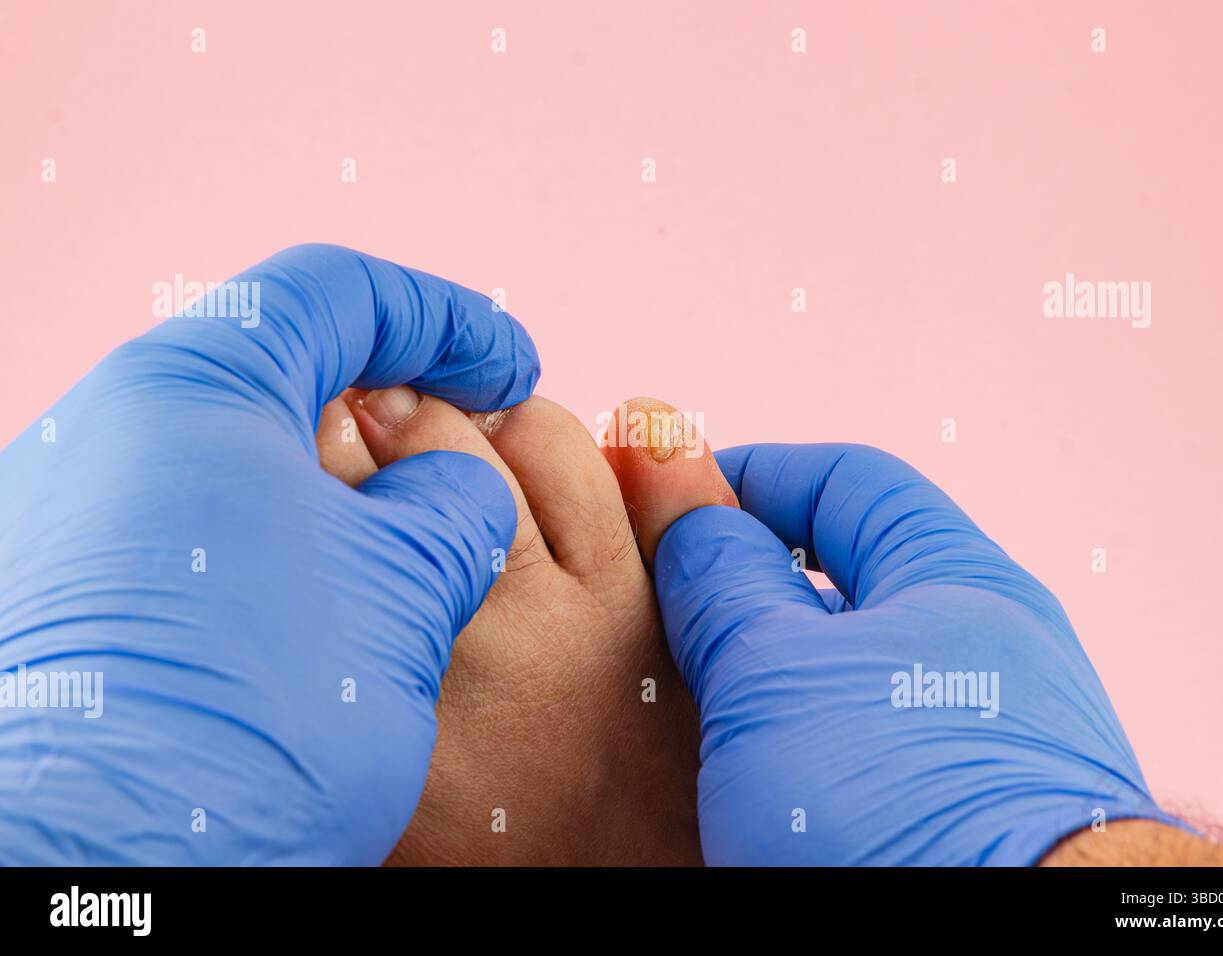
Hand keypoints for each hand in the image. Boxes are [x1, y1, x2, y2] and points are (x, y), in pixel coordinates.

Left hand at [0, 244, 537, 863]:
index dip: (447, 320)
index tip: (513, 368)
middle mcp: (110, 428)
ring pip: (236, 455)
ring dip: (337, 483)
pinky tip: (322, 609)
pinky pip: (192, 526)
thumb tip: (448, 486)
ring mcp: (74, 512)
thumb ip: (453, 503)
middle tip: (468, 446)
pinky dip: (276, 540)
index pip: (338, 293)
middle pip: (279, 369)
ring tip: (406, 549)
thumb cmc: (254, 712)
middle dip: (390, 402)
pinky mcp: (68, 593)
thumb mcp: (404, 586)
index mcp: (192, 387)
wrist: (98, 866)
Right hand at [652, 443, 1178, 864]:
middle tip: (653, 606)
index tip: (659, 499)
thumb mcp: (777, 675)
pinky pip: (853, 745)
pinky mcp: (948, 809)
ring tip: (676, 695)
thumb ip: (723, 576)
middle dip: (739, 582)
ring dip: (753, 672)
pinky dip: (787, 741)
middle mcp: (978, 648)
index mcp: (956, 578)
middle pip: (838, 575)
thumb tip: (673, 480)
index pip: (842, 480)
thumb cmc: (903, 812)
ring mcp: (968, 734)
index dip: (745, 478)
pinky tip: (732, 769)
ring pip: (836, 671)